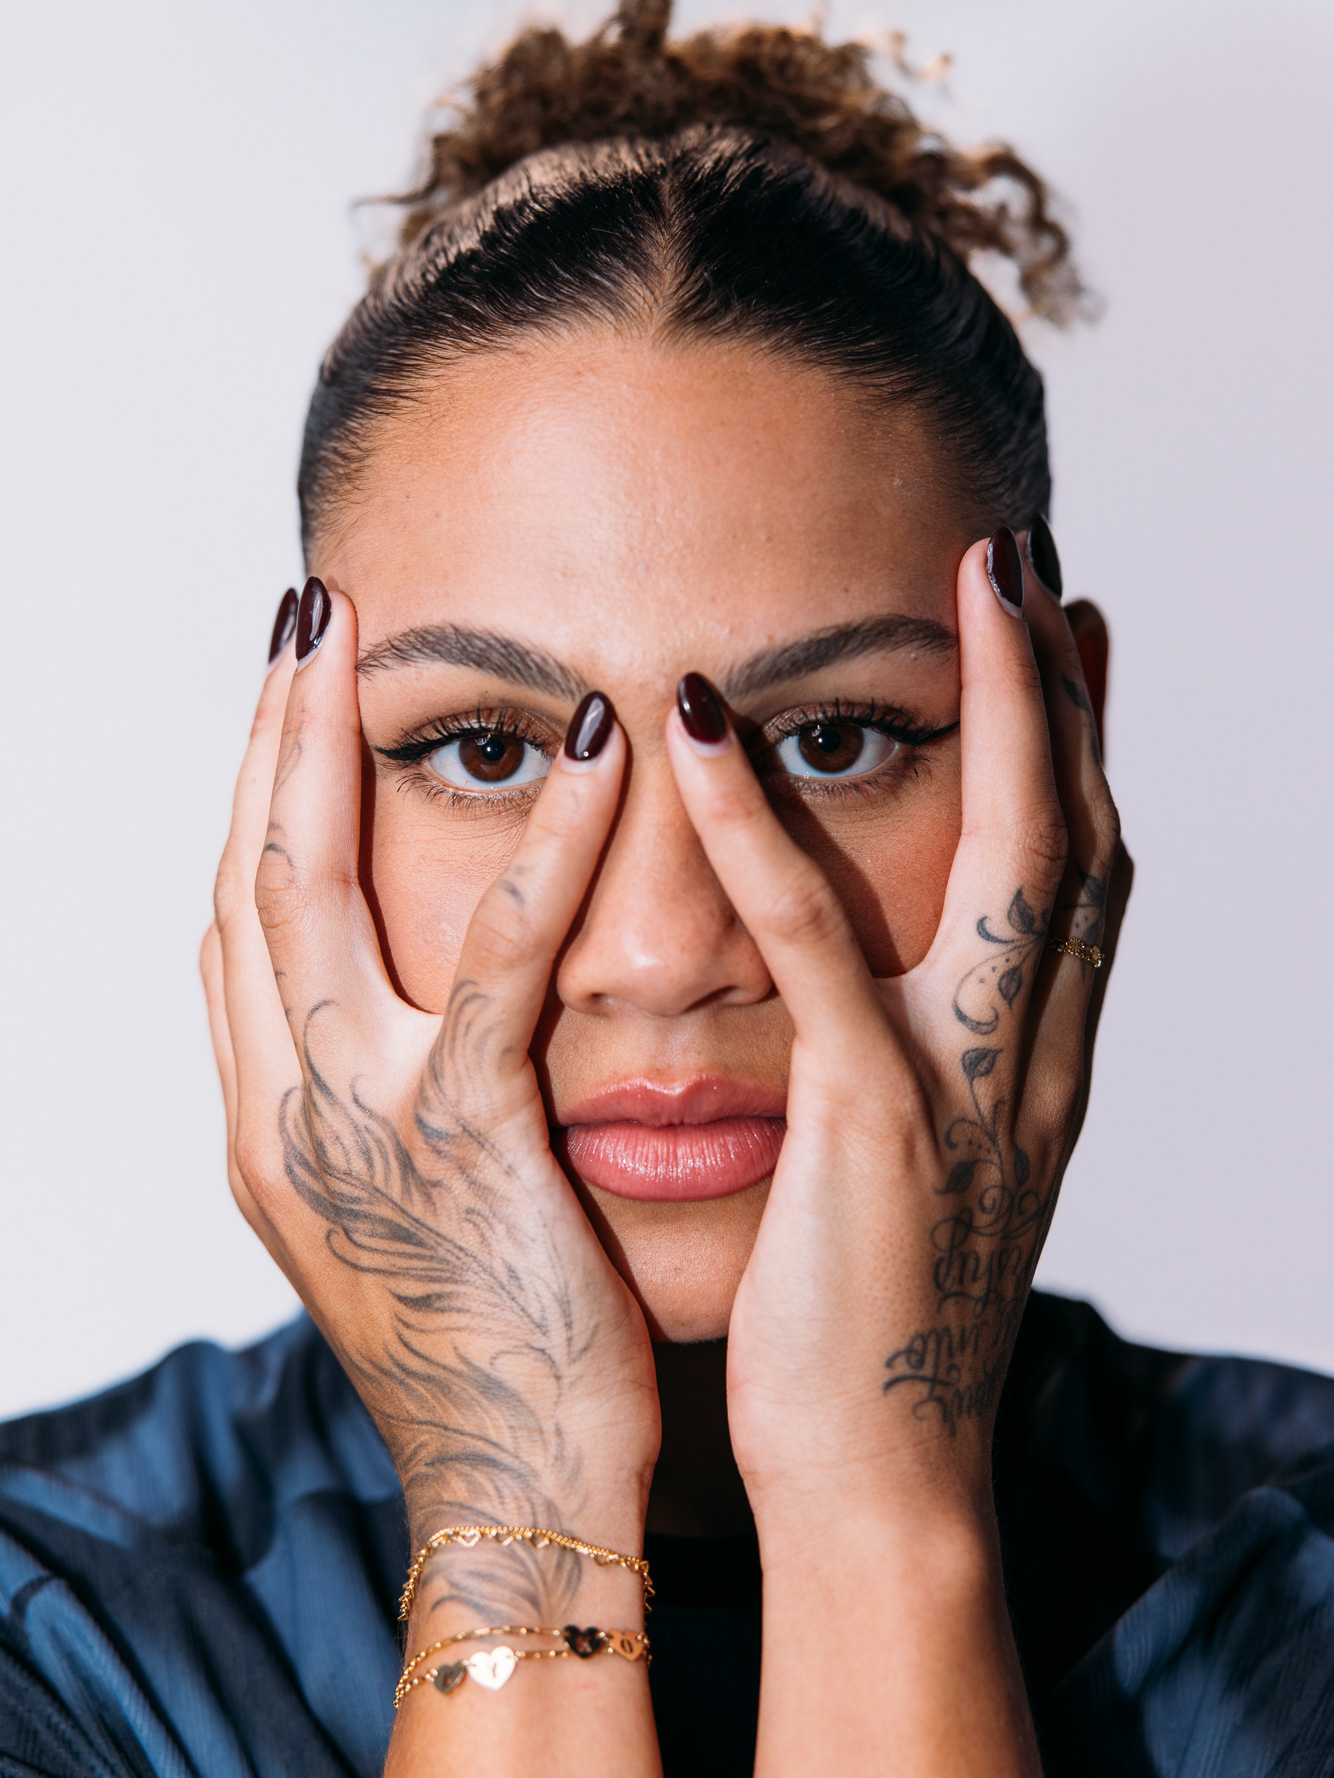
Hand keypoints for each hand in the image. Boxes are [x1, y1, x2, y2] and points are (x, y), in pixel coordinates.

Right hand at [201, 587, 657, 1625]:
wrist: (516, 1497)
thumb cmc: (490, 1356)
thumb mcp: (405, 1220)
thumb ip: (383, 1109)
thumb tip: (397, 1020)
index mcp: (268, 1130)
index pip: (234, 930)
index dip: (249, 802)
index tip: (283, 706)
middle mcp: (280, 1113)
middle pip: (244, 881)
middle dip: (260, 741)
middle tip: (296, 618)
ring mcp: (353, 1125)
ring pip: (313, 893)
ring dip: (328, 747)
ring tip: (362, 634)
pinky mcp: (462, 1141)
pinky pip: (500, 963)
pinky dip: (545, 846)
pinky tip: (597, 750)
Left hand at [666, 535, 1126, 1521]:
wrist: (880, 1474)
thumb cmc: (874, 1321)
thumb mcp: (927, 1170)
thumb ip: (929, 1061)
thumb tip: (902, 982)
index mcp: (1040, 1070)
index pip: (1089, 875)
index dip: (1089, 746)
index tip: (1069, 632)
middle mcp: (1035, 1062)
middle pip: (1086, 838)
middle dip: (1071, 694)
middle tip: (1032, 563)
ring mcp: (970, 1089)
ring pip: (1022, 867)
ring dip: (1004, 714)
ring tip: (964, 584)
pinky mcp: (874, 1123)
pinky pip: (823, 954)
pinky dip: (763, 835)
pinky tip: (702, 734)